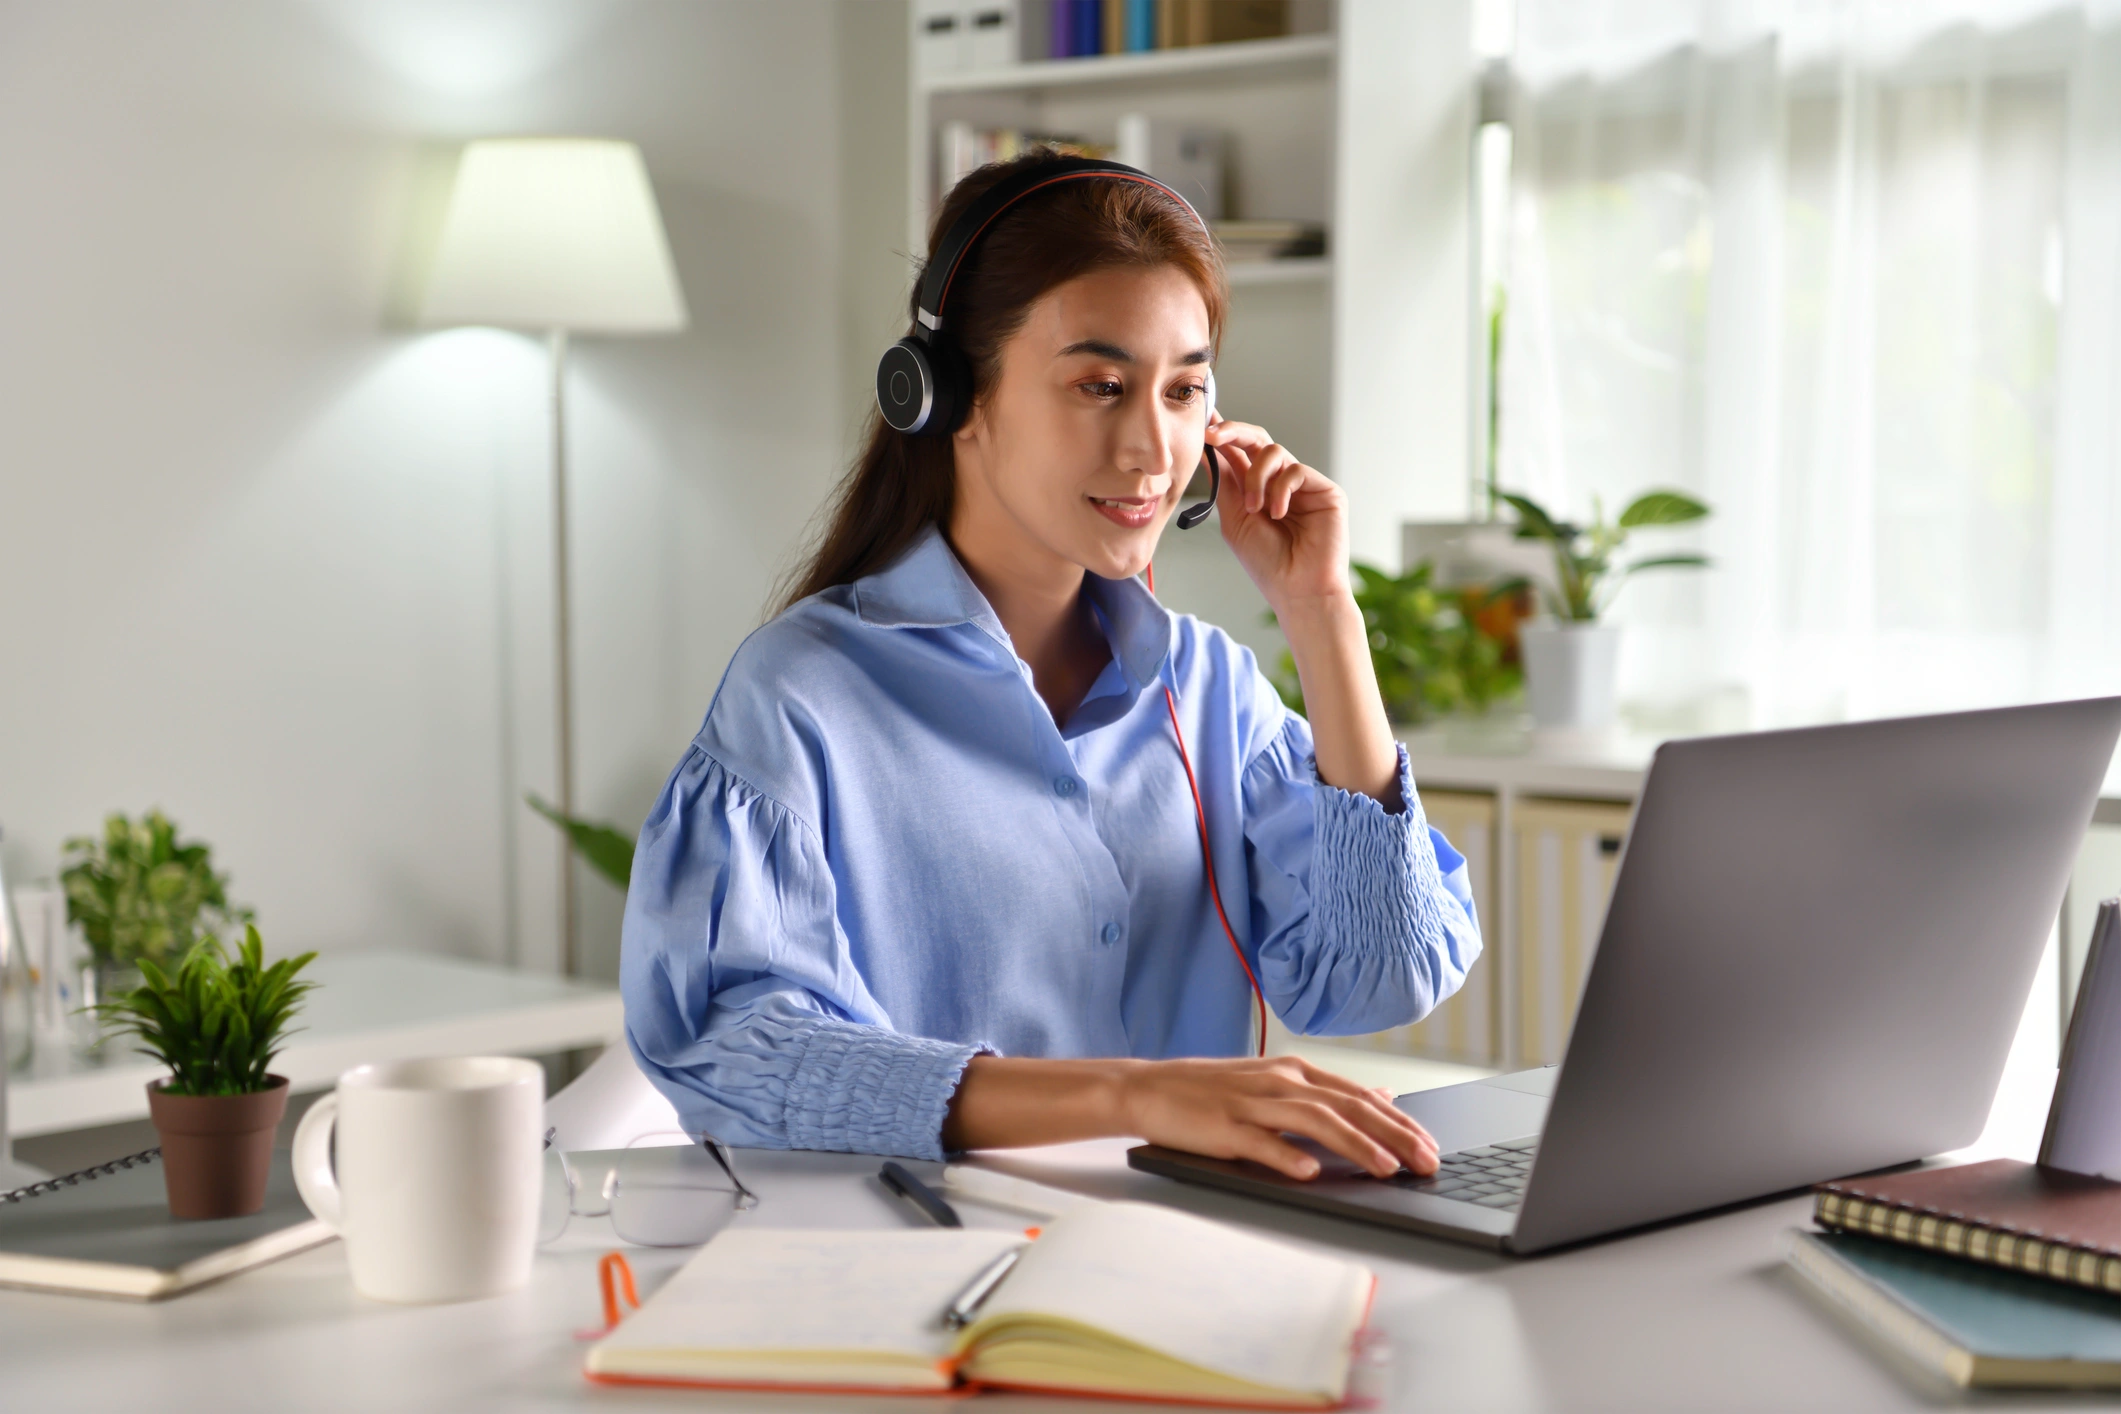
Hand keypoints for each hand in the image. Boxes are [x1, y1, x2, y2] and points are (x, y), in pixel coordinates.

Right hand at [1118, 1056, 1437, 1180]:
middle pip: (1348, 1105)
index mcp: (1294, 1071)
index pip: (1360, 1095)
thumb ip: (1327, 1091)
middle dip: (1393, 1134)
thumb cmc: (1212, 1090)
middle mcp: (1280, 1081)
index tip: (1430, 1145)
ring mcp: (1251, 1103)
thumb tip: (1382, 1095)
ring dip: (1355, 1144)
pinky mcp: (1224, 1127)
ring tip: (1385, 1168)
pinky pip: (1260, 1142)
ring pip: (1314, 1120)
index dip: (1399, 1120)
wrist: (1148, 1087)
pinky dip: (1287, 1155)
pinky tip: (1310, 1172)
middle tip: (1425, 1161)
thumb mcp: (1276, 1081)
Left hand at [1205, 420, 1348, 616]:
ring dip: (1256, 477)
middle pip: (1257, 439)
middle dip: (1233, 432)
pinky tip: (1279, 514)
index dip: (1221, 434)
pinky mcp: (1325, 490)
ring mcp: (1304, 485)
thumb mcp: (1236, 519)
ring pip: (1273, 452)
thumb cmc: (1268, 563)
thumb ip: (1226, 483)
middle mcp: (1280, 482)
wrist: (1297, 590)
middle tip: (1212, 435)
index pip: (1239, 452)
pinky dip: (1280, 490)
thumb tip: (1208, 450)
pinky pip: (1296, 470)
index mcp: (1257, 489)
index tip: (1202, 424)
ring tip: (1254, 508)